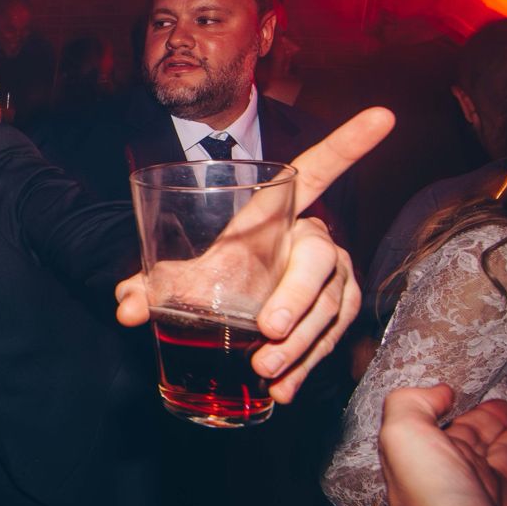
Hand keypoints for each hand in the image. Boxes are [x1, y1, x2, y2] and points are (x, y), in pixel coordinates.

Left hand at [115, 106, 393, 402]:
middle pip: (319, 262)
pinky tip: (280, 392)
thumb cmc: (210, 277)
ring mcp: (332, 277)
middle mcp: (312, 238)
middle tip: (266, 330)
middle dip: (296, 297)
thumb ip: (151, 287)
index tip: (383, 113)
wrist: (223, 316)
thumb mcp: (180, 277)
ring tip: (264, 372)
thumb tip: (123, 307)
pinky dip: (305, 366)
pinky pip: (331, 339)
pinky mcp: (337, 314)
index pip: (318, 170)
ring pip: (329, 308)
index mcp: (276, 211)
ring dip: (299, 343)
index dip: (348, 143)